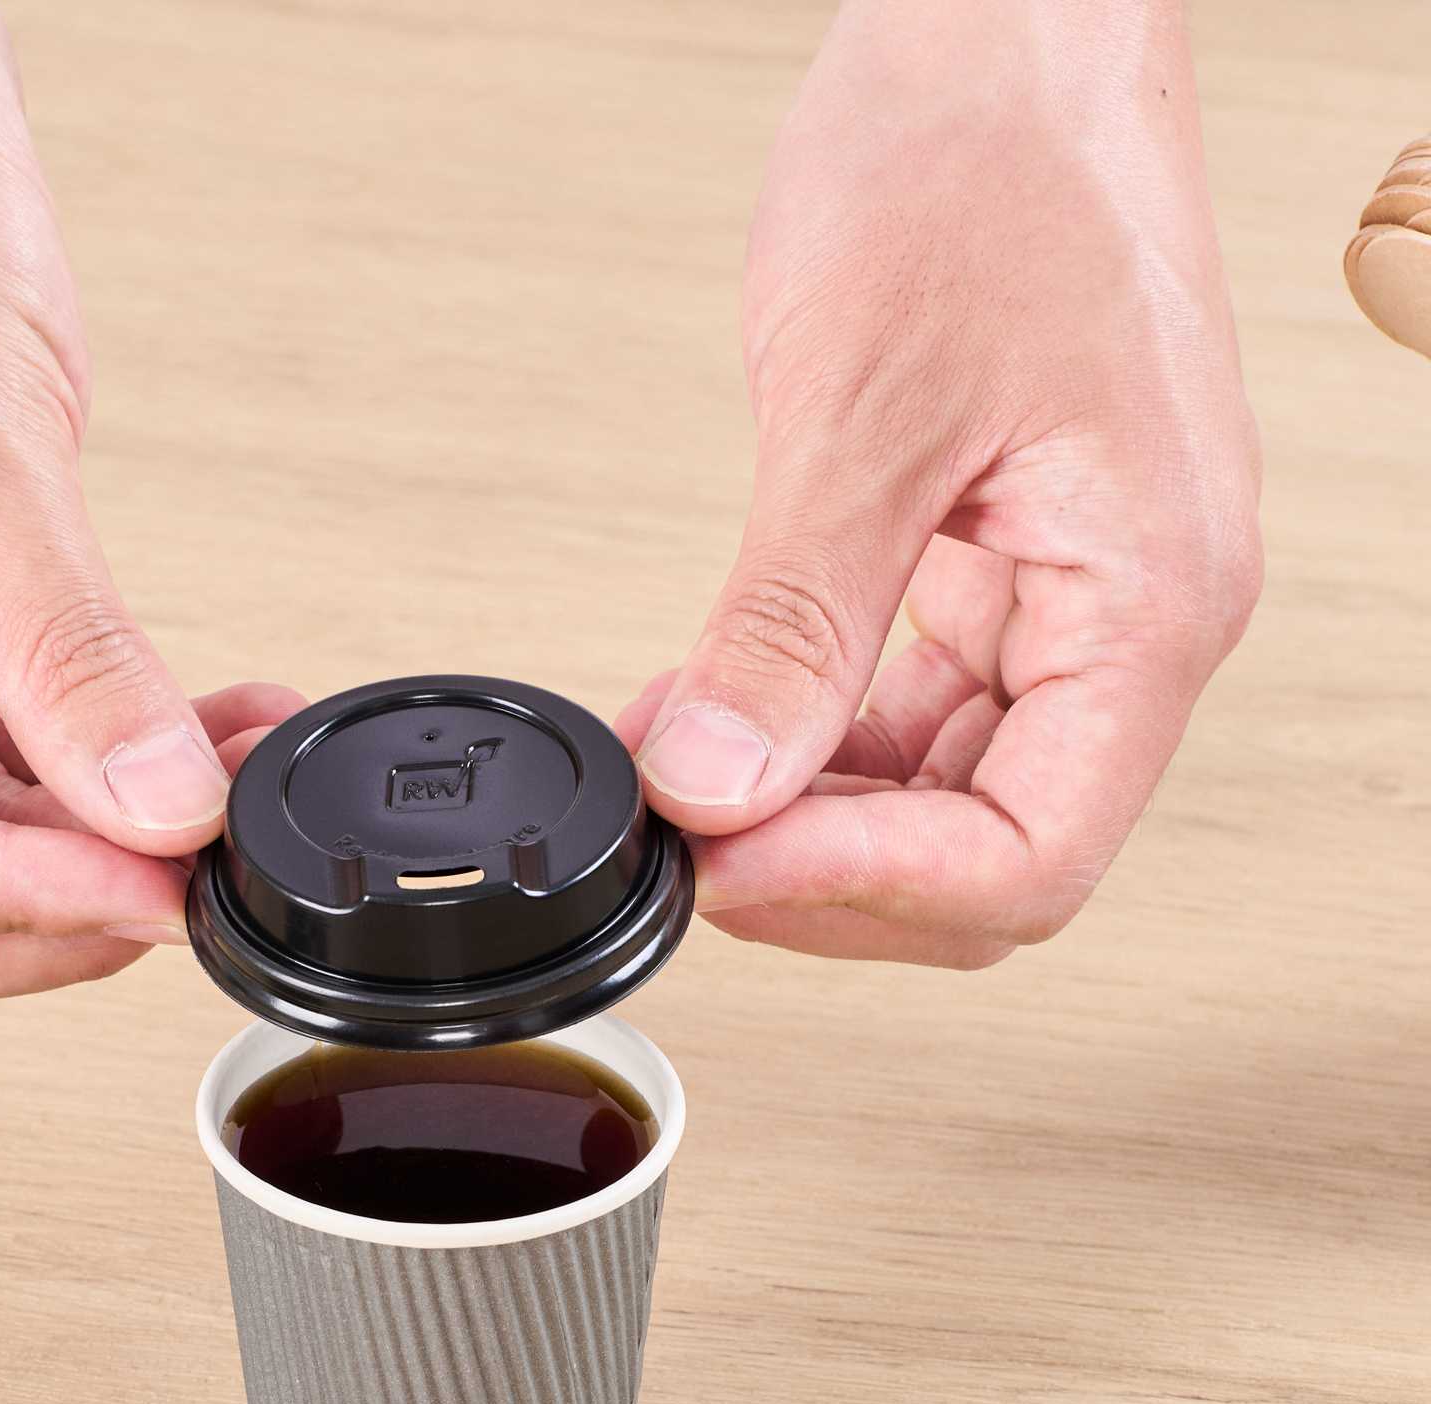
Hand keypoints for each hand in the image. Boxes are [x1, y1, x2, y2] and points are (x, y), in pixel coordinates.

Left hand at [618, 0, 1261, 967]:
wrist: (1004, 36)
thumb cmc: (989, 161)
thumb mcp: (868, 412)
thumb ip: (795, 626)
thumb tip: (717, 785)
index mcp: (1149, 600)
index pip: (1030, 855)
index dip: (868, 890)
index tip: (724, 862)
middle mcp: (1128, 624)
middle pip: (988, 855)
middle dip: (831, 874)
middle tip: (689, 849)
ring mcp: (1067, 602)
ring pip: (943, 801)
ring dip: (810, 818)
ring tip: (682, 786)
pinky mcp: (1001, 573)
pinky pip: (913, 717)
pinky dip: (811, 741)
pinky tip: (717, 721)